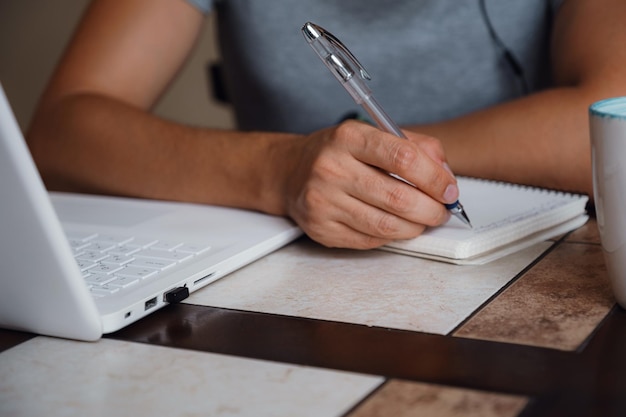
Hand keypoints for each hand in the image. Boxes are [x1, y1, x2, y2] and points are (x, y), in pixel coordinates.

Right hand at [283, 120, 457, 248]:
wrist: (289, 172)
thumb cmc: (338, 153)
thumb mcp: (372, 134)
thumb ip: (415, 146)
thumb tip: (446, 176)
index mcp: (348, 137)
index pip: (403, 158)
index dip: (435, 178)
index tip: (449, 190)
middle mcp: (331, 168)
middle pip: (398, 197)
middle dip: (431, 209)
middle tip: (442, 211)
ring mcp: (323, 201)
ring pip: (386, 225)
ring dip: (415, 227)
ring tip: (423, 220)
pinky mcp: (321, 229)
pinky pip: (370, 240)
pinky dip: (392, 236)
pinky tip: (395, 225)